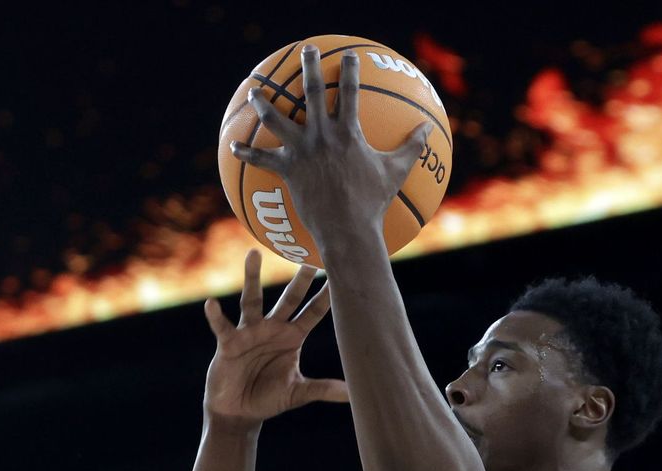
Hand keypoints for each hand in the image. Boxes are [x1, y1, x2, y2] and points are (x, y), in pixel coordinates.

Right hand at [203, 253, 345, 425]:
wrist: (238, 413)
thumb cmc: (268, 399)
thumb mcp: (297, 393)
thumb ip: (322, 389)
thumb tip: (352, 395)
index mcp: (292, 337)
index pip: (313, 312)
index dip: (326, 296)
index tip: (340, 273)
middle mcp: (273, 328)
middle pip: (289, 298)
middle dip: (300, 279)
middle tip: (309, 254)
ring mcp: (250, 332)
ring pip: (252, 300)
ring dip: (252, 278)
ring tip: (253, 254)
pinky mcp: (229, 343)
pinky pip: (222, 327)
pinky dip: (216, 316)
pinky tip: (211, 304)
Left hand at [232, 48, 431, 256]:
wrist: (347, 230)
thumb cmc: (372, 203)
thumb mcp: (396, 172)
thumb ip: (411, 147)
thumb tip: (429, 129)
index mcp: (349, 132)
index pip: (351, 90)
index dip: (351, 70)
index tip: (349, 56)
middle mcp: (323, 135)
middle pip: (313, 92)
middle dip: (309, 67)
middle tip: (305, 50)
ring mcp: (303, 151)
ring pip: (277, 120)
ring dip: (263, 104)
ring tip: (254, 91)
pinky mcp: (288, 170)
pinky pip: (263, 159)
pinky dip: (247, 153)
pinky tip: (232, 147)